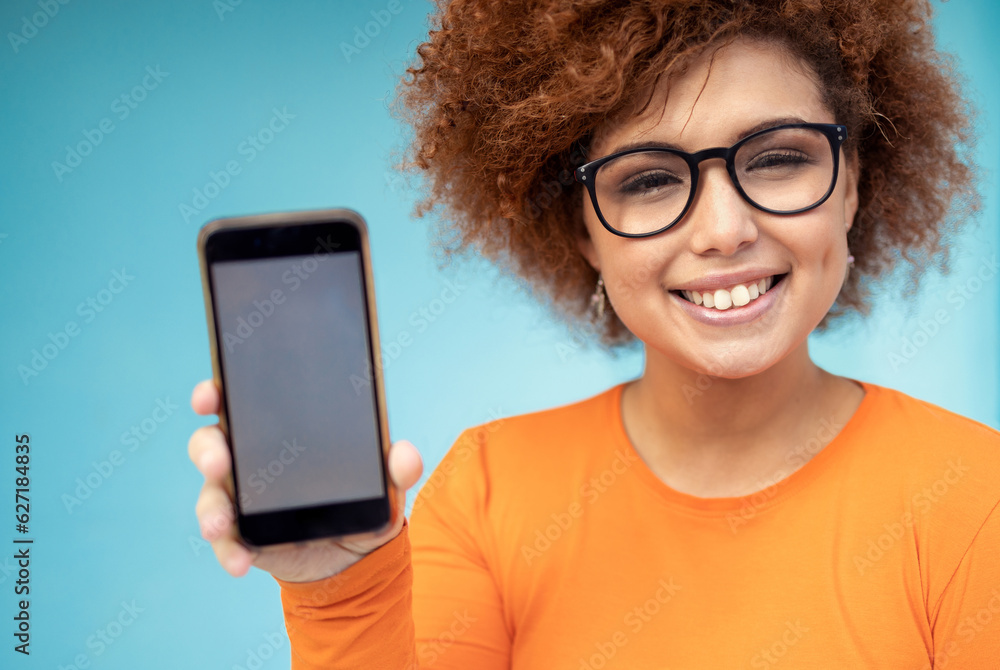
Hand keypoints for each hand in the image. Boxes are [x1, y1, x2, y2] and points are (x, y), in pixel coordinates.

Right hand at [188, 380, 422, 581]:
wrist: (354, 554)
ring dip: (210, 507)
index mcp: (277, 431)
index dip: (217, 393)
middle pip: (212, 443)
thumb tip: (405, 455)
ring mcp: (241, 499)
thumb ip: (396, 468)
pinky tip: (239, 562)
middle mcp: (250, 460)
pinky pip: (226, 542)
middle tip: (219, 460)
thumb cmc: (361, 499)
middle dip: (208, 448)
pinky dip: (228, 552)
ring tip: (220, 523)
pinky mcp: (243, 536)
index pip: (240, 402)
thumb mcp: (384, 483)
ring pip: (212, 494)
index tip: (212, 393)